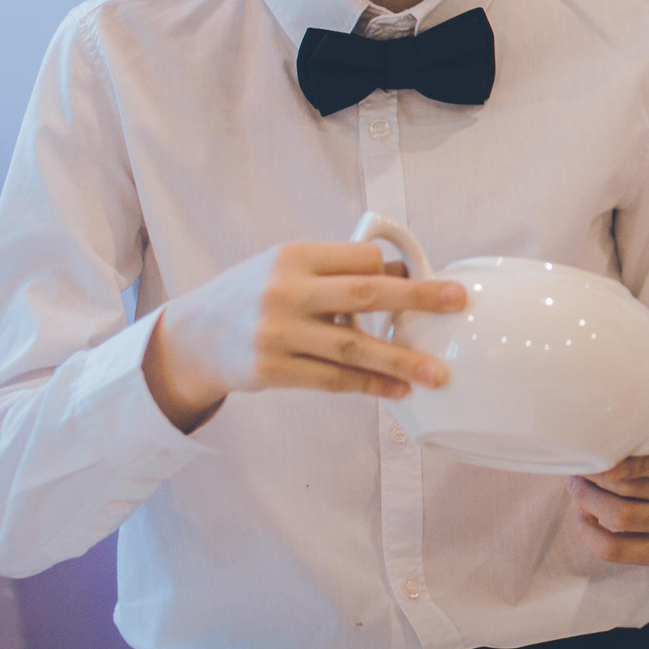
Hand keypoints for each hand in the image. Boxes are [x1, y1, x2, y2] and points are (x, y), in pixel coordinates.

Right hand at [142, 240, 466, 432]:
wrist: (190, 338)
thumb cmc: (250, 295)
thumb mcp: (282, 267)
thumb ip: (333, 270)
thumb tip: (401, 276)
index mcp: (292, 256)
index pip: (360, 257)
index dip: (394, 269)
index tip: (422, 280)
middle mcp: (285, 291)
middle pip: (366, 294)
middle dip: (419, 298)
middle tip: (458, 303)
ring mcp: (277, 333)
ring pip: (354, 348)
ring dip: (401, 361)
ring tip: (438, 374)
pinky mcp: (272, 370)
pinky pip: (332, 380)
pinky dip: (369, 387)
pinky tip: (397, 392)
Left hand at [570, 437, 648, 565]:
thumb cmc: (645, 460)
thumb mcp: (647, 442)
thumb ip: (628, 445)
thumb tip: (590, 452)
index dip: (632, 466)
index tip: (606, 467)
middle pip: (630, 487)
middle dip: (594, 479)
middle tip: (579, 471)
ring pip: (621, 517)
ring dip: (588, 501)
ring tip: (578, 488)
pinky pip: (616, 548)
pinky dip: (590, 533)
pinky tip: (585, 516)